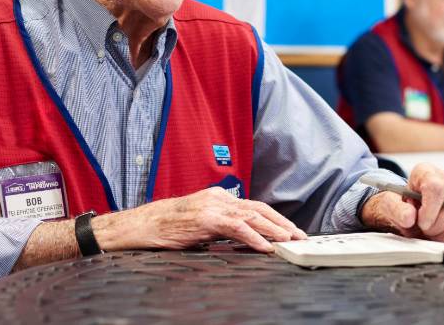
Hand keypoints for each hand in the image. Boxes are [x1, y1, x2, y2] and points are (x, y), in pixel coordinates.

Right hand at [94, 187, 305, 253]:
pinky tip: (265, 246)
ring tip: (290, 241)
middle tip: (300, 236)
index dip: (275, 218)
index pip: (254, 206)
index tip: (290, 231)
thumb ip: (220, 227)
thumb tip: (244, 238)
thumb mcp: (200, 224)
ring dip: (275, 230)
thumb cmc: (168, 228)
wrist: (143, 225)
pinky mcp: (206, 219)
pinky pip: (236, 227)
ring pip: (252, 216)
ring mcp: (212, 206)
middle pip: (258, 208)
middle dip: (282, 223)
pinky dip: (254, 237)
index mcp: (218, 197)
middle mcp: (219, 197)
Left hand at [360, 163, 443, 244]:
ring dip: (442, 235)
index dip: (429, 211)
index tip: (421, 222)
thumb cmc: (400, 206)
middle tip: (422, 228)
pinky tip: (441, 234)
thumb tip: (409, 216)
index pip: (436, 188)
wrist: (407, 211)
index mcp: (426, 172)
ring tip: (430, 231)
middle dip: (433, 227)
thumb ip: (396, 209)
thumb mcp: (389, 205)